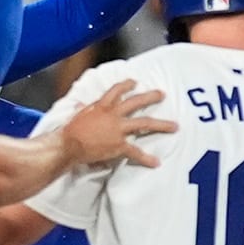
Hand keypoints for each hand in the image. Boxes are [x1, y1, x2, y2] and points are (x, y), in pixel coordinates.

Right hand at [56, 81, 172, 168]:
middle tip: (162, 94)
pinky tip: (156, 162)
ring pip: (145, 123)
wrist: (69, 146)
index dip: (127, 85)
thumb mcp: (77, 115)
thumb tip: (81, 107)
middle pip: (137, 102)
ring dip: (161, 124)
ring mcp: (119, 129)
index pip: (117, 90)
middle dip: (151, 97)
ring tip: (174, 126)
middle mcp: (114, 114)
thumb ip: (83, 110)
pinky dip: (147, 158)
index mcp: (102, 105)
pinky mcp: (120, 145)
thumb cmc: (70, 131)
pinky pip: (136, 152)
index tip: (135, 82)